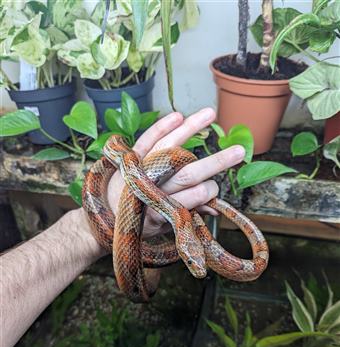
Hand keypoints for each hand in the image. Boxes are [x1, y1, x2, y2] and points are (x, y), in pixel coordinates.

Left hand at [107, 108, 244, 238]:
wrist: (101, 217)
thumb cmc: (137, 223)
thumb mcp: (163, 225)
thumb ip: (188, 213)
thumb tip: (215, 207)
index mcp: (162, 209)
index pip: (195, 195)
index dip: (209, 192)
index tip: (214, 191)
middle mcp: (152, 188)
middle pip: (188, 172)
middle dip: (216, 162)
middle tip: (239, 152)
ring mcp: (140, 170)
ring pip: (170, 147)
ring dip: (191, 129)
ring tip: (211, 114)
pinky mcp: (130, 158)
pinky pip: (147, 139)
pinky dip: (161, 126)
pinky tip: (178, 115)